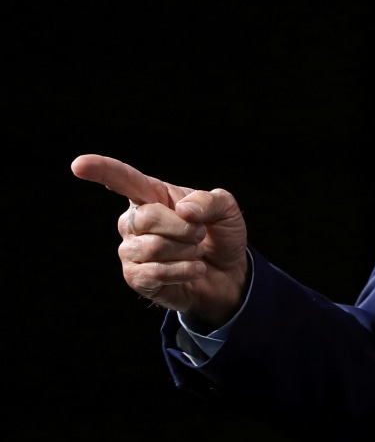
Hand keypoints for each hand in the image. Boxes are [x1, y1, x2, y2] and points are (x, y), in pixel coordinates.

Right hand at [72, 154, 250, 326]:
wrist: (228, 273)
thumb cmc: (220, 234)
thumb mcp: (227, 210)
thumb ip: (210, 201)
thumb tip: (183, 209)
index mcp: (152, 195)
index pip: (123, 180)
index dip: (102, 170)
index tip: (79, 164)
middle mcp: (134, 220)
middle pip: (148, 217)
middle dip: (185, 227)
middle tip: (200, 233)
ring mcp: (131, 250)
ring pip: (153, 247)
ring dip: (187, 251)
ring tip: (195, 252)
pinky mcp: (135, 277)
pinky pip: (155, 273)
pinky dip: (184, 271)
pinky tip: (194, 269)